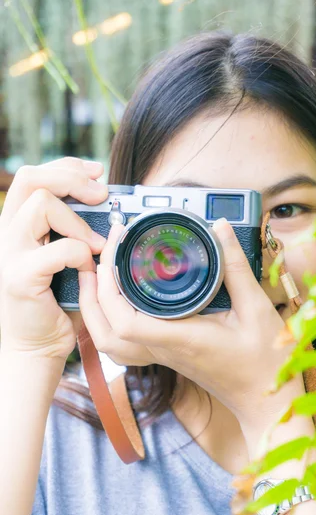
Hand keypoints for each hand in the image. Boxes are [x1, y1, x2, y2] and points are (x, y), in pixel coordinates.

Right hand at [0, 158, 106, 359]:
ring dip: (78, 221)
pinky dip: (80, 254)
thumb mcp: (65, 259)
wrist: (35, 346)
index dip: (66, 168)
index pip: (32, 176)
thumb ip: (75, 232)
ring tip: (97, 243)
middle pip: (30, 178)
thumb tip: (106, 204)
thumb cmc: (56, 303)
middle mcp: (5, 233)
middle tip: (102, 193)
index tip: (97, 173)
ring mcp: (8, 254)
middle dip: (71, 178)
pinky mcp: (19, 277)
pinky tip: (87, 268)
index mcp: (16, 226)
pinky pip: (59, 248)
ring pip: (42, 204)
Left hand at [79, 218, 301, 424]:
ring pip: (110, 343)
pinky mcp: (165, 356)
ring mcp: (162, 356)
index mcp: (181, 338)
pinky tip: (119, 302)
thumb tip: (219, 227)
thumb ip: (236, 267)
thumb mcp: (256, 308)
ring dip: (96, 311)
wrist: (263, 397)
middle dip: (93, 294)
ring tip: (101, 276)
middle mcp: (164, 350)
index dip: (109, 289)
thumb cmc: (264, 359)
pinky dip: (110, 323)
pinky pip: (124, 346)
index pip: (126, 322)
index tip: (114, 254)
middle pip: (106, 333)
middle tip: (101, 257)